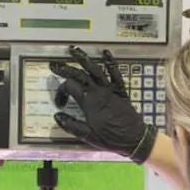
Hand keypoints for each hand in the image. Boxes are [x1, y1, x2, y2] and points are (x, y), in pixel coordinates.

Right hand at [50, 46, 157, 163]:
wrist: (134, 139)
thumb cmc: (111, 138)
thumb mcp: (88, 136)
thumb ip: (71, 125)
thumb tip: (58, 116)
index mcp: (89, 103)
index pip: (70, 88)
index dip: (61, 92)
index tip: (60, 103)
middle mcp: (99, 92)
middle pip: (80, 75)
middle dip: (66, 69)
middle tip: (55, 65)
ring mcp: (110, 89)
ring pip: (95, 69)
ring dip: (84, 59)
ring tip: (74, 50)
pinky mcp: (120, 90)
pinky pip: (115, 73)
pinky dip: (110, 62)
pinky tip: (105, 53)